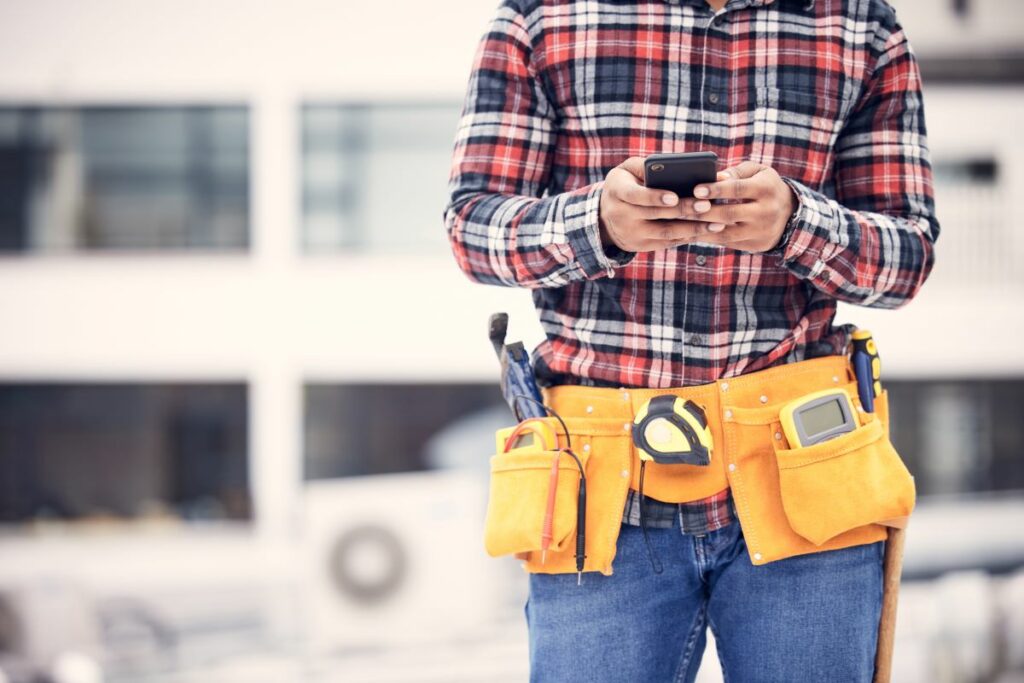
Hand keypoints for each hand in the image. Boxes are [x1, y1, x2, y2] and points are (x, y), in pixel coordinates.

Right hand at [598, 157, 724, 252]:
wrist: (603, 218)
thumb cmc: (625, 184)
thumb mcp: (627, 170)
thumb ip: (646, 165)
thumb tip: (677, 165)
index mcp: (617, 192)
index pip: (636, 196)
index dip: (655, 197)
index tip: (674, 196)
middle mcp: (622, 216)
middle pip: (656, 215)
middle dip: (683, 211)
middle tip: (707, 206)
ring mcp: (632, 234)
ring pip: (666, 233)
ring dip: (693, 228)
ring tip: (716, 222)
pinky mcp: (641, 246)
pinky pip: (668, 242)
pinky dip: (688, 235)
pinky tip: (707, 230)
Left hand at [685, 161, 797, 252]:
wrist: (791, 215)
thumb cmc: (765, 186)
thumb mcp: (758, 173)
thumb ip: (737, 172)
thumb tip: (716, 176)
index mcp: (766, 189)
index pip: (738, 189)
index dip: (716, 189)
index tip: (696, 189)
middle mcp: (765, 212)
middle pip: (729, 214)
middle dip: (703, 211)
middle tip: (680, 207)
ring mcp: (760, 232)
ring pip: (725, 232)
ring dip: (701, 228)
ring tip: (680, 221)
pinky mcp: (754, 245)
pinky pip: (726, 242)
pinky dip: (707, 237)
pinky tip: (690, 231)